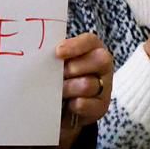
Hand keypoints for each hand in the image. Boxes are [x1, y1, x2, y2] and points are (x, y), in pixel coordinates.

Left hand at [56, 32, 112, 148]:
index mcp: (92, 48)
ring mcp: (105, 87)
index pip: (90, 41)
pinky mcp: (101, 106)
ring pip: (87, 84)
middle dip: (72, 69)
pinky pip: (83, 104)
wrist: (63, 107)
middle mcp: (103, 66)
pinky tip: (67, 104)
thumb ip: (57, 56)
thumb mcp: (59, 63)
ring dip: (67, 88)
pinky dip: (71, 105)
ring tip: (59, 91)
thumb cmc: (60, 77)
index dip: (75, 46)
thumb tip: (44, 53)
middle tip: (59, 76)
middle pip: (97, 60)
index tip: (58, 52)